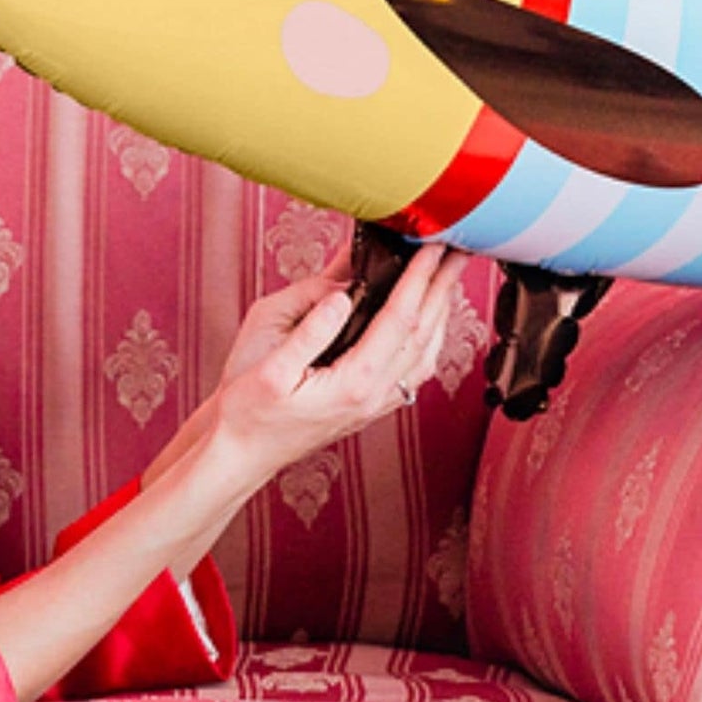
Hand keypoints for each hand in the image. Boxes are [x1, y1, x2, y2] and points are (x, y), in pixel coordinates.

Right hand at [207, 243, 468, 491]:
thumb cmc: (248, 413)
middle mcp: (374, 395)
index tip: (431, 246)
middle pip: (424, 332)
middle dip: (442, 286)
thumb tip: (342, 294)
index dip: (418, 278)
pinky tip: (426, 324)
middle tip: (459, 249)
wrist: (242, 455)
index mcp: (354, 382)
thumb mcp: (270, 368)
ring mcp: (375, 404)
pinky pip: (413, 369)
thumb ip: (310, 330)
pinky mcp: (368, 406)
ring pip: (425, 352)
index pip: (400, 318)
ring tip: (448, 277)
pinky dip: (428, 338)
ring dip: (441, 311)